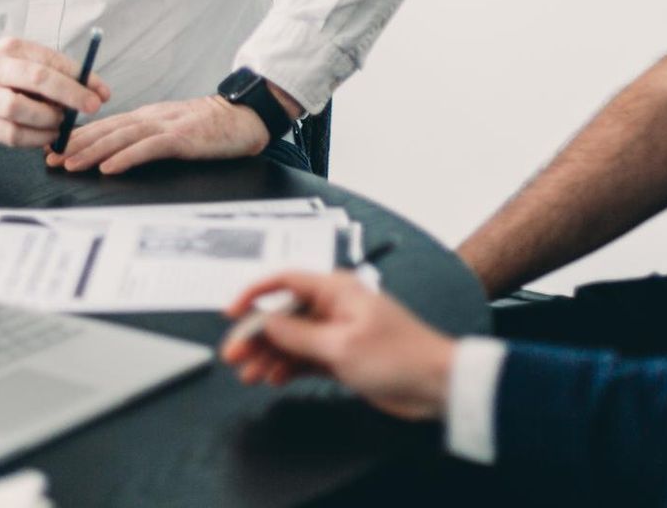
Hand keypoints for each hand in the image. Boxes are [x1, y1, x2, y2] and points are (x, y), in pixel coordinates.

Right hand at [0, 37, 110, 148]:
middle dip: (71, 94)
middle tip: (92, 107)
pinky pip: (11, 134)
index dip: (82, 77)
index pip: (53, 60)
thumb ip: (46, 75)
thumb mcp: (14, 64)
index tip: (102, 92)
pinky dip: (34, 139)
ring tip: (62, 125)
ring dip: (49, 119)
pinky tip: (46, 138)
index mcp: (12, 49)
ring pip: (20, 108)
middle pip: (38, 79)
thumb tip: (87, 92)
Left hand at [45, 95, 267, 173]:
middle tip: (50, 158)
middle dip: (75, 145)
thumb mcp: (172, 129)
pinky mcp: (182, 137)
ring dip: (92, 151)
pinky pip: (149, 148)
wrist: (244, 118)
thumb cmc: (210, 127)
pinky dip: (127, 157)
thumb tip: (118, 151)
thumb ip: (147, 136)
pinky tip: (109, 167)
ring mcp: (166, 125)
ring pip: (121, 137)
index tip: (53, 147)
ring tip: (70, 164)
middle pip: (105, 130)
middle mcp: (151, 117)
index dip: (77, 136)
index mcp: (146, 116)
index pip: (104, 125)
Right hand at [219, 272, 456, 420]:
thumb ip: (297, 335)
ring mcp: (337, 331)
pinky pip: (305, 357)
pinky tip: (274, 378)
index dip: (254, 294)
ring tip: (250, 375)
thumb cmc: (399, 356)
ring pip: (292, 339)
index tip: (232, 313)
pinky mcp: (341, 355)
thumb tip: (264, 323)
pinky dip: (289, 367)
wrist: (435, 385)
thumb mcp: (340, 346)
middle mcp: (334, 306)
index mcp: (336, 289)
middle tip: (235, 357)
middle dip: (257, 335)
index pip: (285, 280)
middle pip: (283, 314)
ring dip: (270, 356)